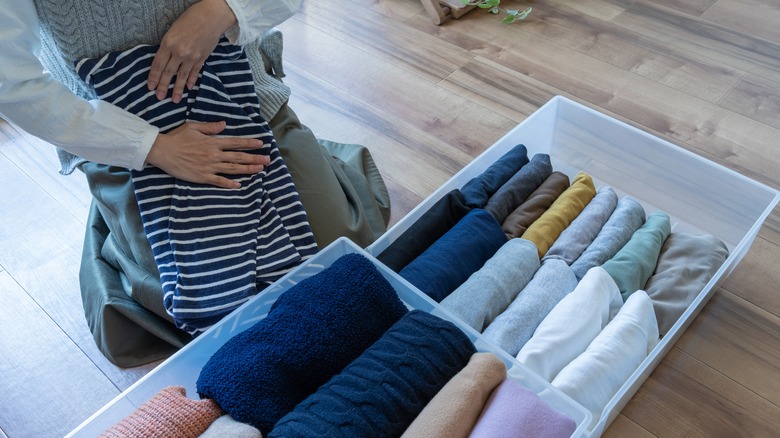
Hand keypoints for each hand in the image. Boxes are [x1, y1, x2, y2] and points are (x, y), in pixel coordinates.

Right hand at [146, 121, 268, 188]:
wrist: (162, 151)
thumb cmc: (177, 138)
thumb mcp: (193, 127)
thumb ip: (210, 127)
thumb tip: (224, 124)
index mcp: (213, 142)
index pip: (236, 142)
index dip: (250, 143)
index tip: (262, 144)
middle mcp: (214, 155)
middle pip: (238, 157)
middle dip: (255, 158)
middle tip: (268, 160)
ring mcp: (209, 167)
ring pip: (233, 169)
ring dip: (248, 170)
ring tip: (260, 170)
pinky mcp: (202, 177)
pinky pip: (219, 181)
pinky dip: (230, 184)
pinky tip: (239, 185)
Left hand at [147, 0, 236, 102]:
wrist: (212, 17)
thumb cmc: (191, 18)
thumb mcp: (173, 29)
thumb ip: (168, 45)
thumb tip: (165, 59)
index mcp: (168, 43)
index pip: (158, 64)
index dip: (153, 77)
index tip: (150, 87)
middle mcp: (179, 52)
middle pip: (168, 73)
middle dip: (163, 86)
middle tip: (159, 97)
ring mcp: (191, 57)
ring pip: (182, 76)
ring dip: (177, 89)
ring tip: (174, 100)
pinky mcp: (202, 58)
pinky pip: (195, 72)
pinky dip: (191, 80)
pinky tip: (188, 88)